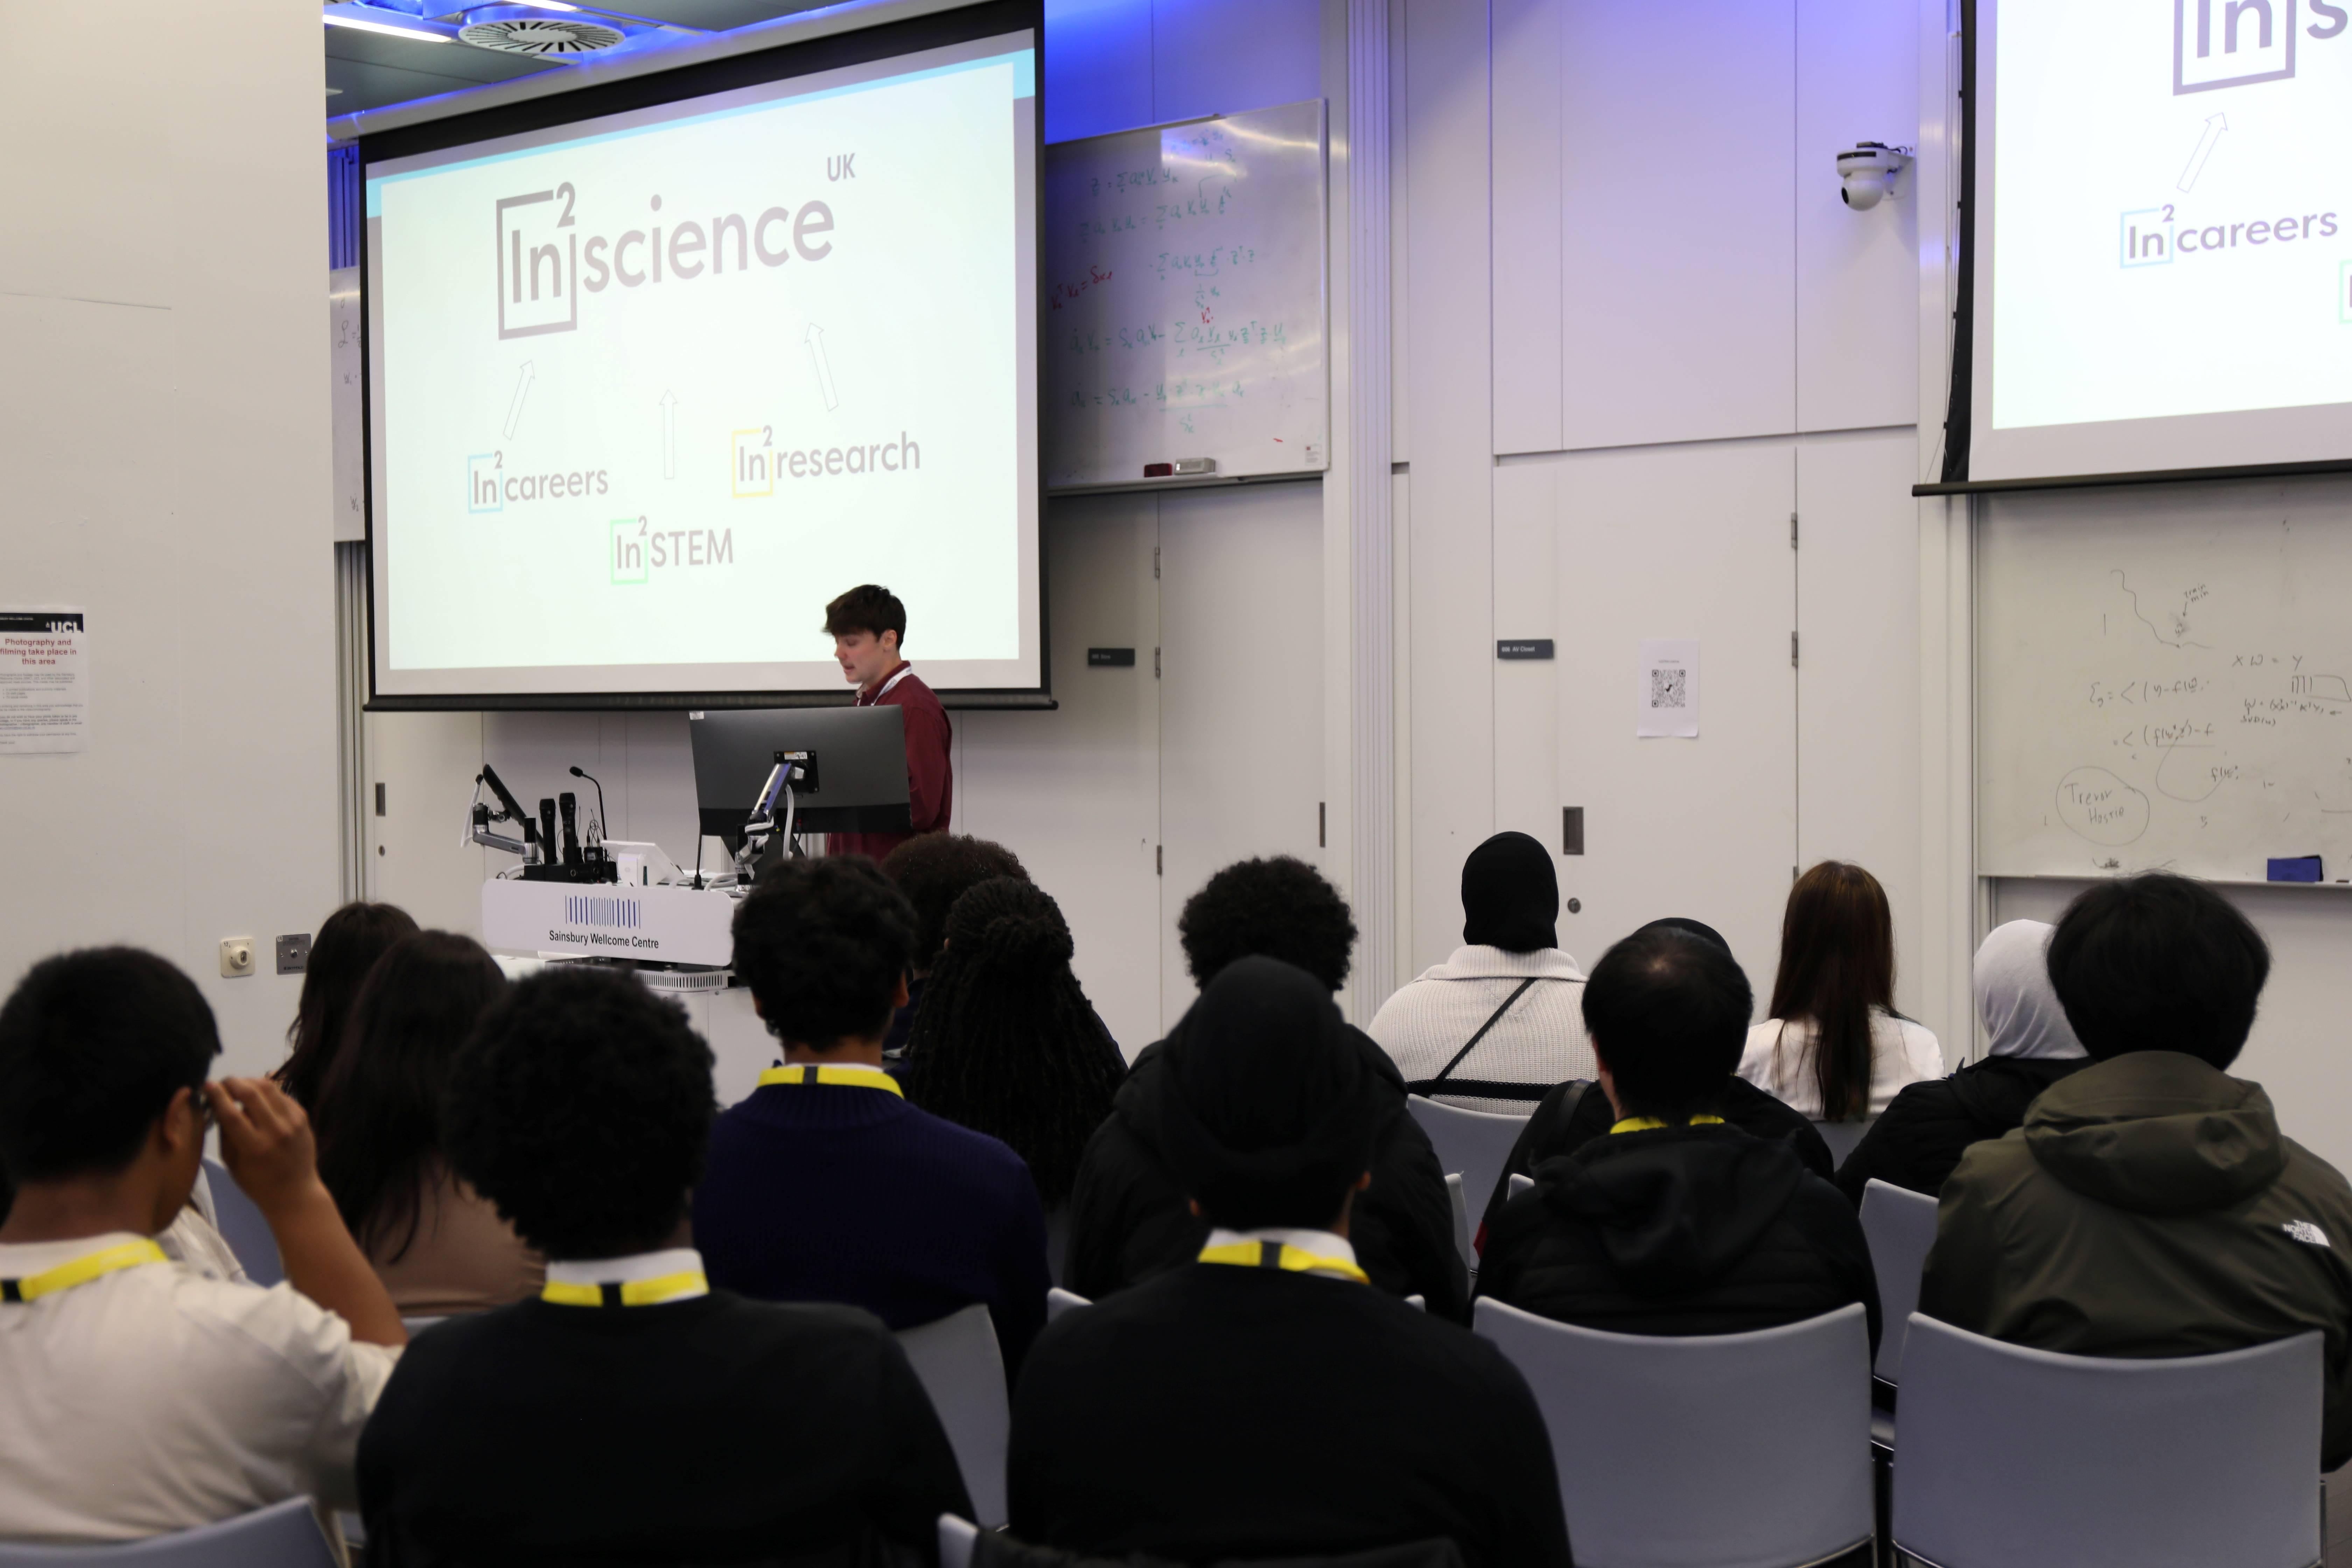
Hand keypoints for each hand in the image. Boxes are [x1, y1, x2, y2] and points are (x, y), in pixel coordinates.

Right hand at [207, 1077, 326, 1218]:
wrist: (295, 1191)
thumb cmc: (257, 1182)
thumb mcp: (232, 1163)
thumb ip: (225, 1133)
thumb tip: (219, 1104)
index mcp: (255, 1147)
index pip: (232, 1114)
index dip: (217, 1096)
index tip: (207, 1084)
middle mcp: (276, 1131)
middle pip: (252, 1093)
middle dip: (233, 1082)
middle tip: (223, 1082)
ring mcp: (293, 1122)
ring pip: (269, 1087)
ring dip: (250, 1081)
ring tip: (238, 1085)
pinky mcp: (303, 1117)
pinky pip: (282, 1094)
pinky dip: (267, 1090)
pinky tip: (257, 1092)